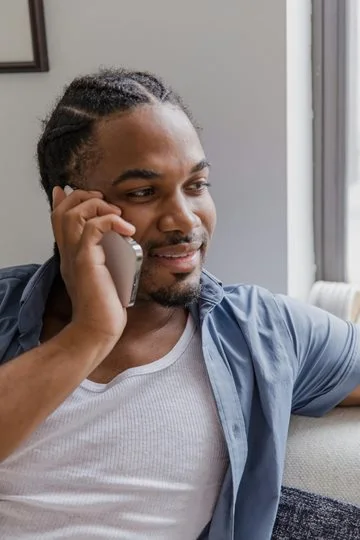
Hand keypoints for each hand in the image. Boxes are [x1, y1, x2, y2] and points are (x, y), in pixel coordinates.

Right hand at [51, 187, 134, 345]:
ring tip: (118, 215)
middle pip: (63, 209)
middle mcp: (68, 252)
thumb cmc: (106, 307)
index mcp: (71, 254)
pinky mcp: (86, 261)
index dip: (67, 199)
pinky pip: (91, 228)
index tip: (84, 192)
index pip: (59, 217)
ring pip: (74, 213)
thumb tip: (119, 240)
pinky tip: (127, 229)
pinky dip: (110, 220)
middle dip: (85, 196)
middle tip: (107, 204)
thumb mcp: (106, 274)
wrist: (98, 330)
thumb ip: (106, 256)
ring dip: (98, 205)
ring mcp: (75, 256)